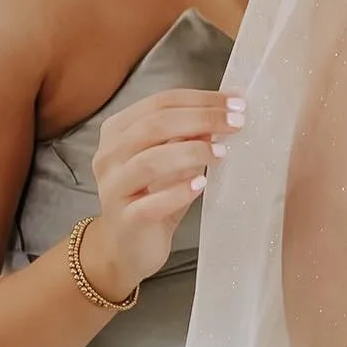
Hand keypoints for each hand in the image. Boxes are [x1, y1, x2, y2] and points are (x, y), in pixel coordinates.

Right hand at [80, 87, 244, 299]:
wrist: (126, 246)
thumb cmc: (151, 195)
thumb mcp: (171, 159)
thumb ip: (189, 136)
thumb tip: (224, 112)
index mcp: (118, 131)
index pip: (160, 103)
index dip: (200, 99)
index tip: (236, 102)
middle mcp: (109, 155)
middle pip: (154, 125)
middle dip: (201, 119)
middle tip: (236, 123)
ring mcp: (113, 188)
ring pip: (150, 161)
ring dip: (191, 152)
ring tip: (222, 153)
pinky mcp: (125, 220)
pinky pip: (150, 204)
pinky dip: (178, 192)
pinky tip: (200, 185)